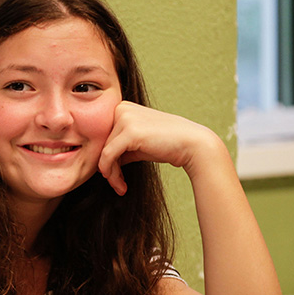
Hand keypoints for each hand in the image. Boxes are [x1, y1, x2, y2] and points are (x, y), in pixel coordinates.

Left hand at [98, 101, 217, 194]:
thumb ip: (119, 148)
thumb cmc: (166, 144)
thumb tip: (100, 163)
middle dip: (107, 168)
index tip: (113, 177)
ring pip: (103, 152)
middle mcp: (121, 108)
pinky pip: (108, 156)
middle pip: (101, 144)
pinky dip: (111, 174)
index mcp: (122, 107)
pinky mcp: (129, 131)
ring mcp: (125, 117)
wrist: (193, 145)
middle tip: (117, 185)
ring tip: (120, 187)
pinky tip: (121, 185)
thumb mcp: (137, 144)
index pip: (103, 137)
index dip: (105, 158)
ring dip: (110, 174)